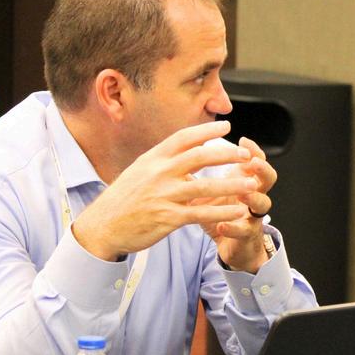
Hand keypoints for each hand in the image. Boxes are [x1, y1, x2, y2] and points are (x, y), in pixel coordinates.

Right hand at [71, 121, 257, 260]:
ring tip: (252, 184)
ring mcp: (163, 195)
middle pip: (200, 157)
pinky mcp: (167, 217)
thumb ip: (163, 161)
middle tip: (247, 155)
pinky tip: (238, 211)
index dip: (207, 131)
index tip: (227, 127)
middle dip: (227, 154)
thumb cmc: (123, 199)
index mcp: (153, 159)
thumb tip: (186, 150)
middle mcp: (159, 173)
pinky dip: (222, 212)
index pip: (183, 138)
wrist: (102, 227)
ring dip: (232, 185)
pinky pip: (201, 213)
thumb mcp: (139, 171)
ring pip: (205, 186)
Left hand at [195, 135, 277, 272]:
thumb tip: (178, 152)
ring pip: (263, 203)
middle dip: (262, 169)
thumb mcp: (208, 191)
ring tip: (243, 193)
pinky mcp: (247, 235)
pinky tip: (221, 224)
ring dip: (253, 197)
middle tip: (252, 162)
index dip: (252, 150)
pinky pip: (244, 230)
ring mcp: (253, 215)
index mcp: (245, 181)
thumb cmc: (220, 213)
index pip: (255, 160)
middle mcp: (254, 195)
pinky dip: (233, 227)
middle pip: (268, 178)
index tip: (242, 139)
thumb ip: (199, 173)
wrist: (231, 245)